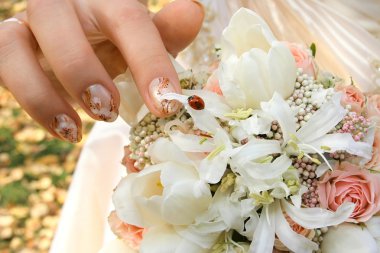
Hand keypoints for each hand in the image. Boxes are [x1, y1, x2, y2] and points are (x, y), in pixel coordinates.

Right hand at [0, 0, 203, 142]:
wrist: (81, 51)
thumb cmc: (117, 46)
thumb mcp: (144, 44)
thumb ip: (165, 33)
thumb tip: (193, 11)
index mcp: (106, 0)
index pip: (128, 19)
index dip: (149, 62)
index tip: (167, 104)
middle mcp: (65, 5)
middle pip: (58, 19)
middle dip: (83, 70)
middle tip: (109, 111)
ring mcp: (31, 25)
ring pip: (16, 42)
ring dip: (44, 91)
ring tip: (77, 129)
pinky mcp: (9, 47)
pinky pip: (4, 66)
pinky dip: (31, 100)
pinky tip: (63, 129)